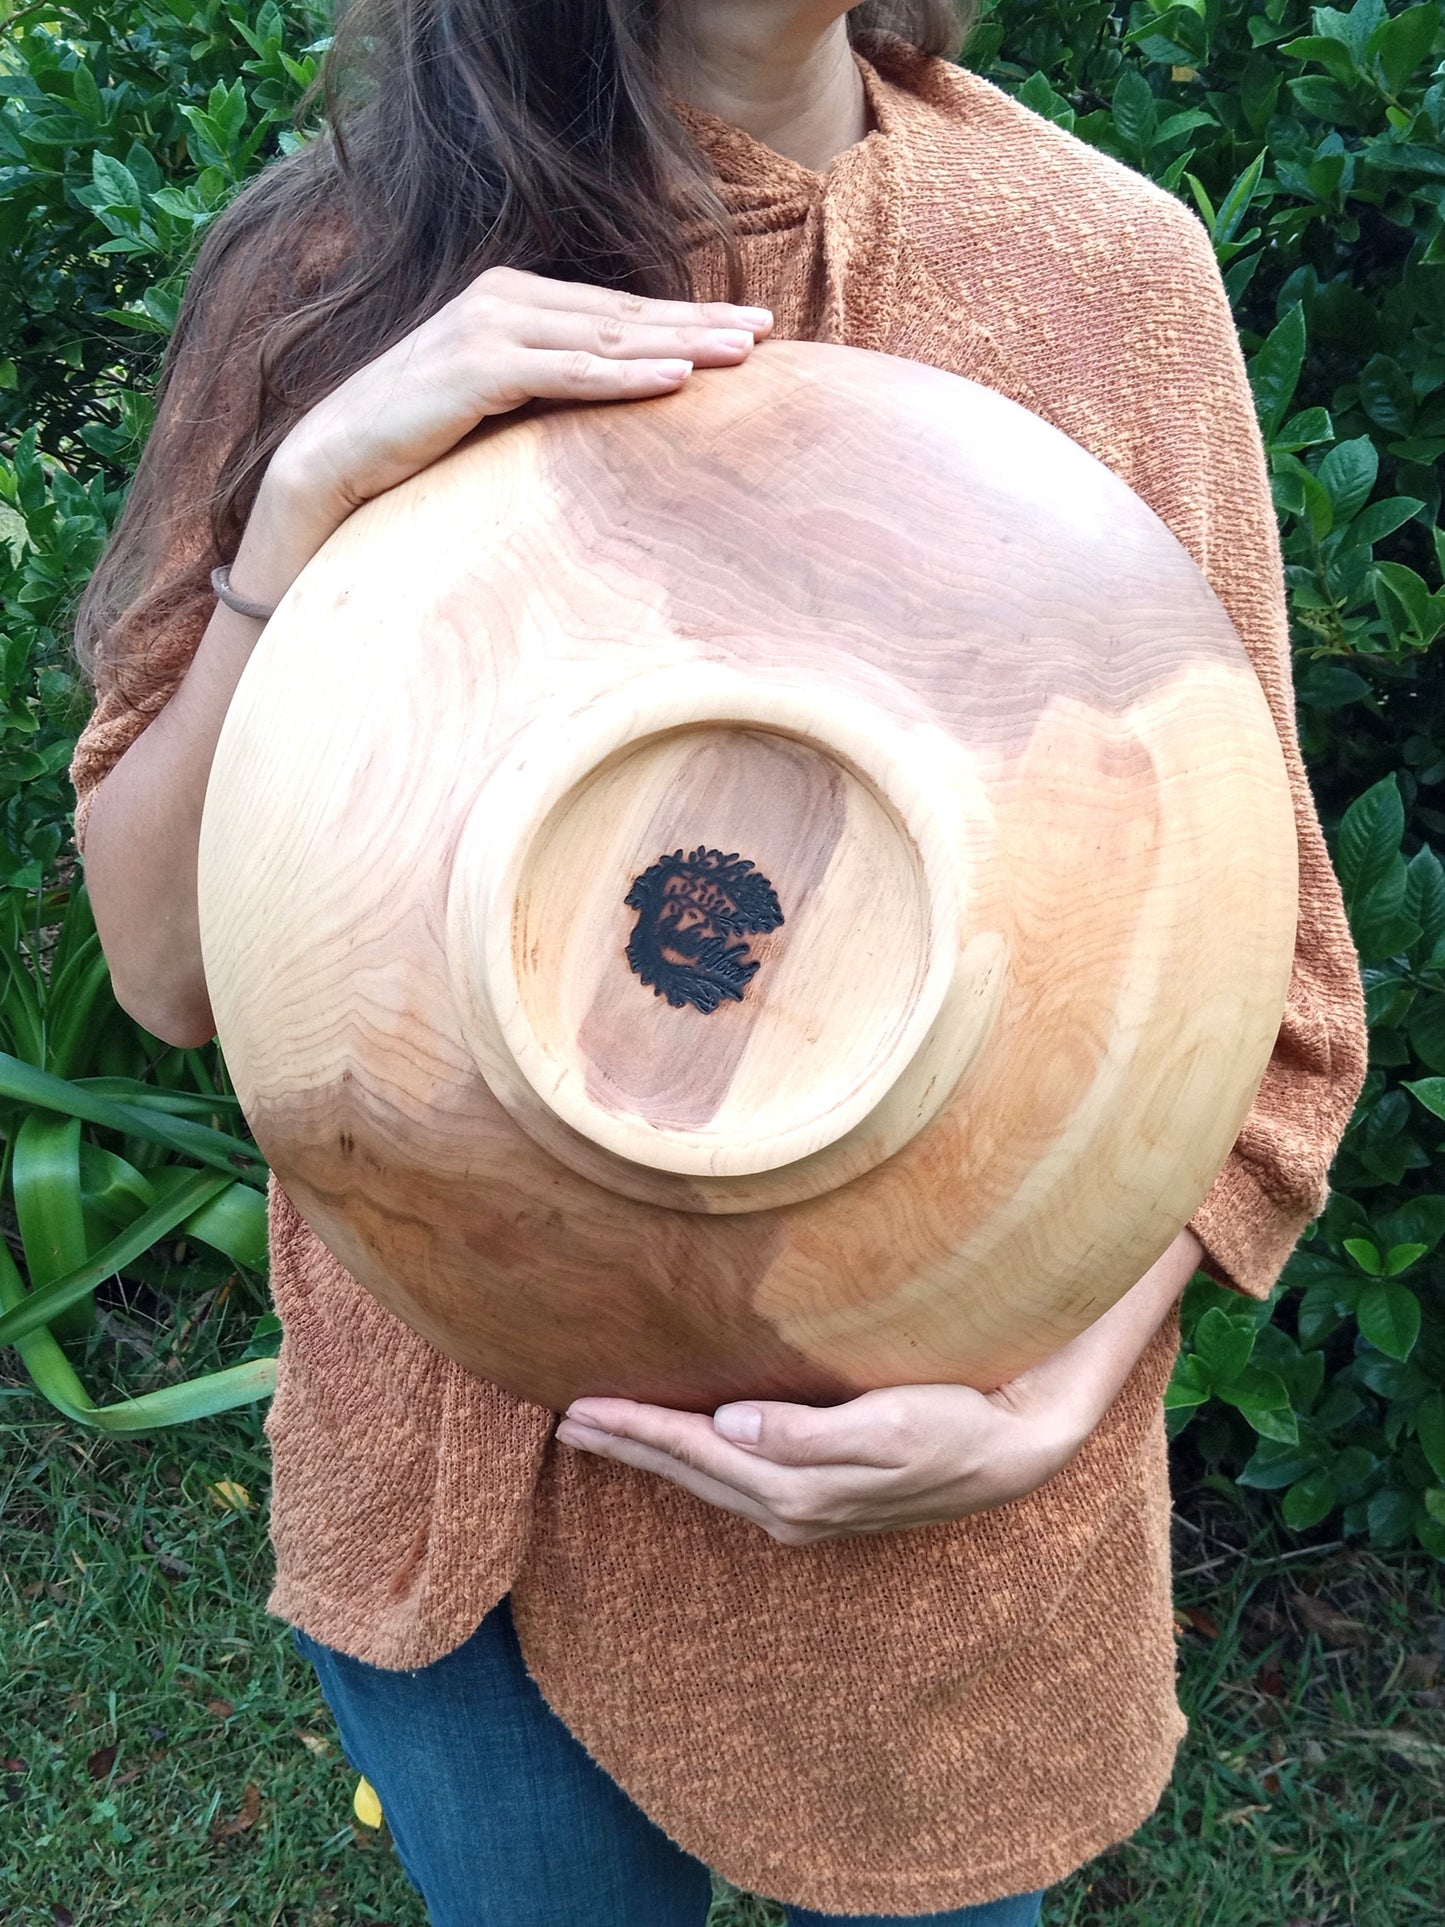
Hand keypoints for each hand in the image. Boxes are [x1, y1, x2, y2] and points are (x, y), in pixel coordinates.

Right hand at [268, 266, 773, 526]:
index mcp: (515, 303)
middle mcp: (506, 301)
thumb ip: (548, 393)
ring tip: (741, 353)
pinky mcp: (477, 367)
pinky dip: (626, 374)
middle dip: (699, 325)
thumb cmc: (419, 443)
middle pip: (624, 316)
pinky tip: (678, 378)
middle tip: (767, 335)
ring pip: (606, 337)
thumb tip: (611, 414)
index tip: (750, 332)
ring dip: (679, 343)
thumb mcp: (498, 409)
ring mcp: (490, 327)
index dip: (685, 320)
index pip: (617, 313)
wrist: (336, 459)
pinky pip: (568, 372)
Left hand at [556, 1379, 1090, 1546]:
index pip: (696, 1453)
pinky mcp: (822, 1495)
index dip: (636, 1430)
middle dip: (628, 1447)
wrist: (1016, 1453)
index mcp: (796, 1491)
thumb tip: (729, 1427)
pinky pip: (738, 1479)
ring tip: (607, 1432)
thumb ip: (805, 1435)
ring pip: (709, 1479)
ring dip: (656, 1455)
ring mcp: (805, 1509)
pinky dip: (697, 1461)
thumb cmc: (956, 1426)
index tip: (579, 1409)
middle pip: (690, 1472)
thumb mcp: (888, 1428)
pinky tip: (686, 1445)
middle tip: (568, 1421)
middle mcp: (790, 1509)